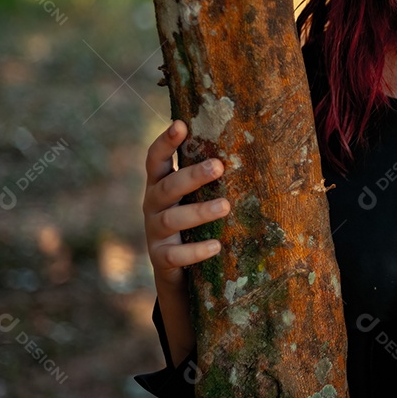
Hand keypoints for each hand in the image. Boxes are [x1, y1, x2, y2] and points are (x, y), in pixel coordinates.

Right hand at [143, 119, 230, 286]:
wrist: (177, 273)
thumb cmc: (192, 224)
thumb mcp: (193, 198)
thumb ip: (205, 179)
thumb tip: (244, 148)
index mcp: (160, 186)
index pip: (155, 160)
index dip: (165, 142)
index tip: (180, 124)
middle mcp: (153, 206)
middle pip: (168, 187)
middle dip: (192, 176)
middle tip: (219, 166)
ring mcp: (155, 233)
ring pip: (173, 219)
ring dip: (199, 211)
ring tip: (225, 206)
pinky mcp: (161, 259)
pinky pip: (175, 255)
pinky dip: (195, 251)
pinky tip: (216, 245)